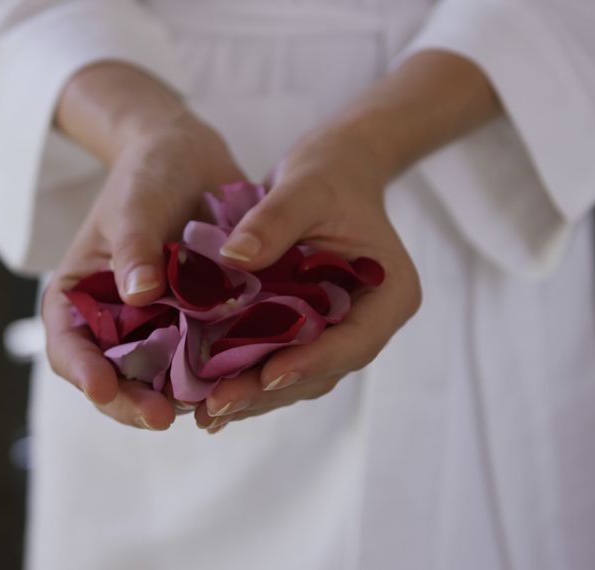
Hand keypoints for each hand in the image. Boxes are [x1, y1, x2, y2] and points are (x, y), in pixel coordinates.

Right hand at [42, 64, 244, 429]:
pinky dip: (217, 375)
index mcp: (79, 298)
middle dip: (135, 403)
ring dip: (180, 398)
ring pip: (162, 379)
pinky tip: (239, 384)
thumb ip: (134, 246)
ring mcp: (158, 326)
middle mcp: (115, 321)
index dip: (84, 373)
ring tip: (207, 409)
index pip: (68, 346)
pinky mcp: (198, 324)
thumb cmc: (148, 172)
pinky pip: (204, 359)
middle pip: (115, 378)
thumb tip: (137, 294)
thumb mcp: (136, 202)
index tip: (104, 389)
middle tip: (165, 416)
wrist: (191, 156)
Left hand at [194, 126, 422, 432]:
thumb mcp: (304, 187)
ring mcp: (341, 332)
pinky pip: (280, 361)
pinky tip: (204, 395)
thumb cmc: (329, 173)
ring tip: (204, 411)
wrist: (334, 169)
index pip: (354, 341)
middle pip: (322, 370)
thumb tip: (232, 260)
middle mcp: (370, 323)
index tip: (267, 375)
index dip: (311, 362)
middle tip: (216, 405)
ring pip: (299, 377)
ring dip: (253, 396)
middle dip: (269, 390)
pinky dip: (246, 378)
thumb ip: (274, 222)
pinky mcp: (311, 331)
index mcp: (390, 294)